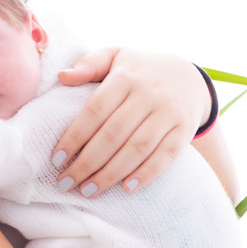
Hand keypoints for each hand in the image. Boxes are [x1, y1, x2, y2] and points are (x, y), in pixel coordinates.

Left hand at [52, 48, 209, 197]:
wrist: (190, 77)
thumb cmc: (140, 71)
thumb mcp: (115, 57)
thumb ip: (88, 64)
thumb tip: (62, 77)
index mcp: (125, 77)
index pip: (95, 110)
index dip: (75, 136)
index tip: (56, 159)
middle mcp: (148, 94)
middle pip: (114, 134)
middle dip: (87, 162)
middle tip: (66, 182)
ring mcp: (169, 113)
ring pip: (137, 148)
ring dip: (111, 173)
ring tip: (89, 191)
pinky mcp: (185, 130)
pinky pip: (166, 155)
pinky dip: (147, 173)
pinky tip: (126, 188)